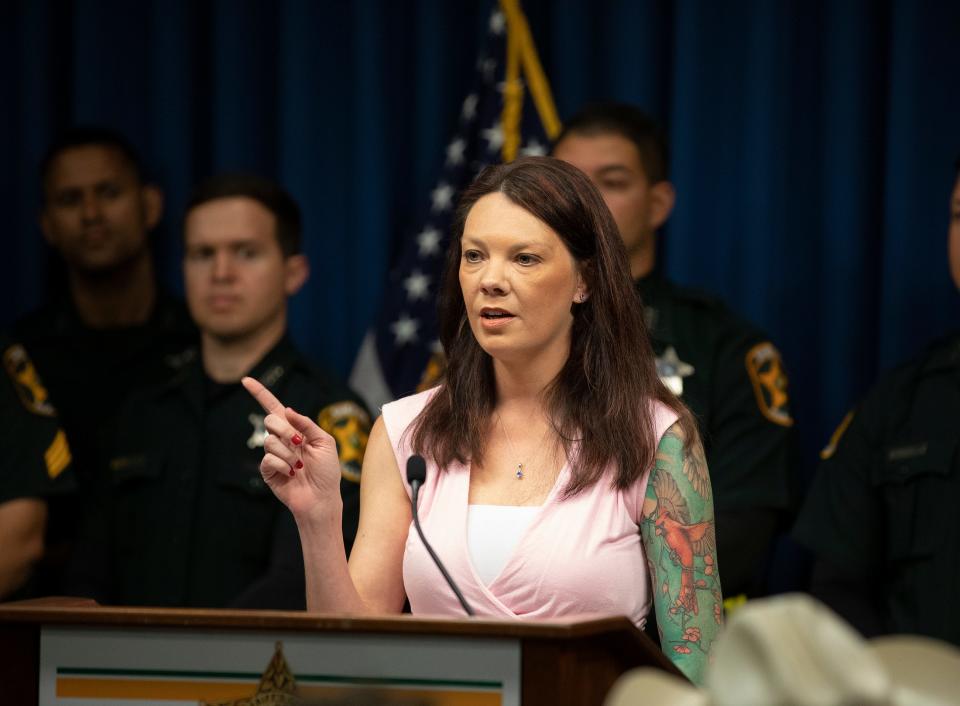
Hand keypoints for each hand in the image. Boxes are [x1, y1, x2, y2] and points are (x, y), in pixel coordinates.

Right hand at [242, 376, 342, 518]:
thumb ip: (306, 424)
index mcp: (295, 430)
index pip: (274, 407)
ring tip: (300, 466)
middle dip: (284, 430)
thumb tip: (287, 410)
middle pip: (270, 421)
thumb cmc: (327, 471)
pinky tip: (292, 474)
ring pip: (270, 441)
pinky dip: (283, 465)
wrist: (322, 497)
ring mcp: (274, 455)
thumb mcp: (324, 442)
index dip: (260, 393)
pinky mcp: (268, 471)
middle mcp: (282, 440)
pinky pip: (269, 459)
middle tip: (298, 442)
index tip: (246, 380)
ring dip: (289, 454)